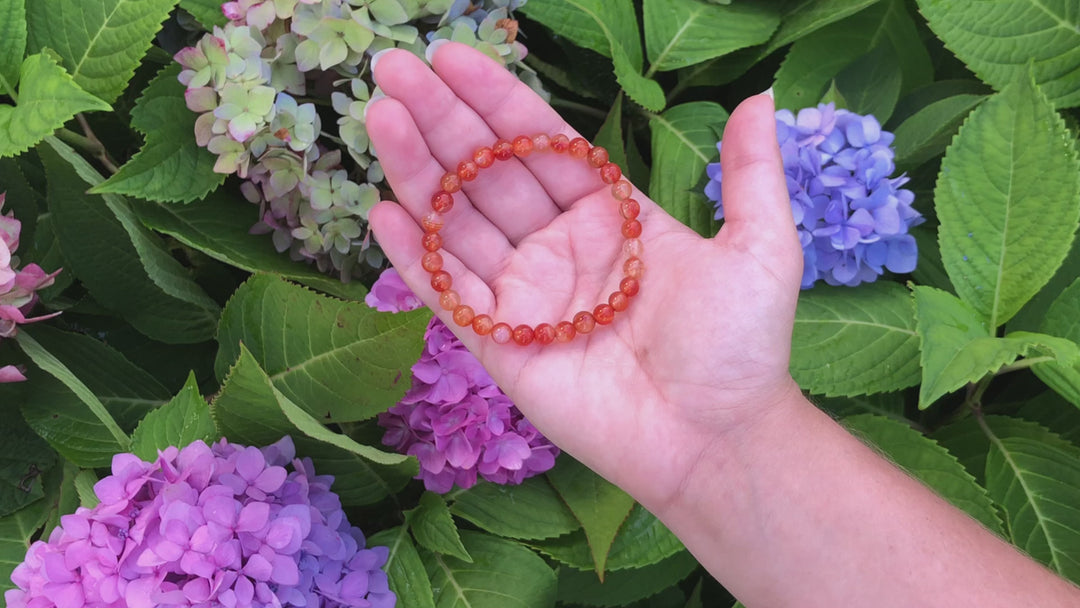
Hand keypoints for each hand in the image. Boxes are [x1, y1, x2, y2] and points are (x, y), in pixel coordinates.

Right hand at [367, 43, 803, 508]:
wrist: (716, 439)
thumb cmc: (740, 347)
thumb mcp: (760, 248)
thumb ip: (749, 172)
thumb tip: (759, 94)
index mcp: (609, 215)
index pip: (540, 143)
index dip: (496, 100)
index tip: (451, 56)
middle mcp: (559, 247)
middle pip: (488, 173)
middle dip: (441, 121)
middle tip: (394, 69)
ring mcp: (525, 295)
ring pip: (459, 224)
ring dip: (417, 174)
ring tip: (380, 119)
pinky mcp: (501, 345)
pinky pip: (449, 293)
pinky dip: (415, 258)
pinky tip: (383, 213)